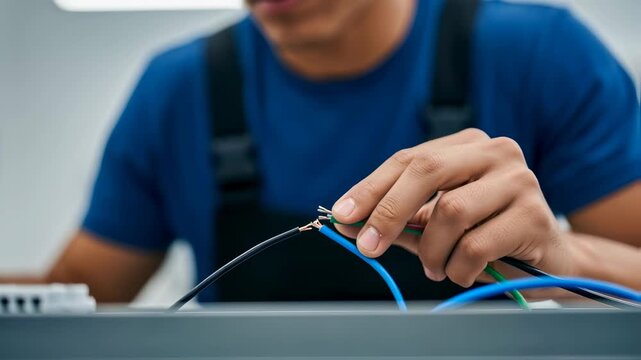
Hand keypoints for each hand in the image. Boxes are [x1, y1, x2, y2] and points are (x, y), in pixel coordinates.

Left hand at [331, 129, 572, 286]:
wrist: (546, 260)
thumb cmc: (484, 235)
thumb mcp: (433, 223)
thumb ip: (396, 219)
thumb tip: (347, 222)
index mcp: (467, 145)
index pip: (408, 160)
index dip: (370, 188)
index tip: (341, 215)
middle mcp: (496, 152)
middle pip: (426, 171)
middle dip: (389, 212)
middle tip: (369, 247)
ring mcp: (519, 180)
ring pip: (450, 212)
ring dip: (432, 251)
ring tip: (437, 267)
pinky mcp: (535, 216)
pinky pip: (475, 246)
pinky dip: (458, 268)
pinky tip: (462, 272)